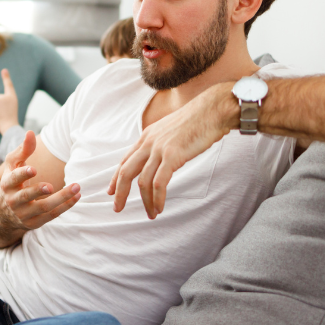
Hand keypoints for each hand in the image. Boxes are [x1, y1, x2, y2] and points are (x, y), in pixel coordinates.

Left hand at [0, 69, 19, 134]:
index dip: (6, 78)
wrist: (9, 126)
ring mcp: (1, 97)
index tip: (4, 70)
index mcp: (12, 98)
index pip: (9, 86)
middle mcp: (8, 95)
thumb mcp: (6, 113)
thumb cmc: (8, 123)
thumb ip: (0, 107)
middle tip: (1, 115)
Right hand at [0, 130, 80, 229]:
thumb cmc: (14, 180)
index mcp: (7, 184)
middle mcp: (13, 201)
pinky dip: (66, 206)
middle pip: (27, 196)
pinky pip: (52, 215)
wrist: (7, 210)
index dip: (23, 174)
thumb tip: (31, 132)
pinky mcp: (35, 222)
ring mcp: (24, 213)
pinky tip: (77, 196)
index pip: (13, 179)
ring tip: (76, 187)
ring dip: (61, 198)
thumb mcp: (14, 164)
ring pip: (44, 207)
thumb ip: (23, 149)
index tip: (34, 169)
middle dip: (39, 191)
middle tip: (51, 186)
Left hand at [107, 85, 233, 218]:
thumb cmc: (198, 120)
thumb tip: (161, 158)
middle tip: (118, 208)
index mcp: (147, 136)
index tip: (111, 192)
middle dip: (120, 192)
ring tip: (151, 214)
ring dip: (146, 201)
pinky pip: (159, 183)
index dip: (116, 178)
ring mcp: (159, 149)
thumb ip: (162, 143)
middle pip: (126, 172)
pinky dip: (157, 198)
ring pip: (143, 181)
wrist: (213, 110)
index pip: (125, 160)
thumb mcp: (172, 130)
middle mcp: (148, 142)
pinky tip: (160, 207)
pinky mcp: (173, 156)